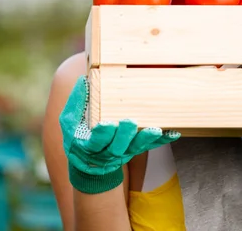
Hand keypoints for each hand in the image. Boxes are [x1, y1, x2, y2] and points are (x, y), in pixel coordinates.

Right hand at [59, 75, 180, 193]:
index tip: (106, 125)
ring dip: (145, 139)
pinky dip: (160, 140)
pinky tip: (172, 133)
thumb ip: (76, 103)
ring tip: (155, 130)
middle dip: (125, 135)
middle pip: (118, 146)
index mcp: (89, 145)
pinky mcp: (134, 149)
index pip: (96, 141)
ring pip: (136, 147)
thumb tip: (83, 80)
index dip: (102, 134)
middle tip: (130, 122)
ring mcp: (123, 152)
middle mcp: (107, 151)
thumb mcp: (69, 122)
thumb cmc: (78, 136)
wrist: (88, 162)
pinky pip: (149, 146)